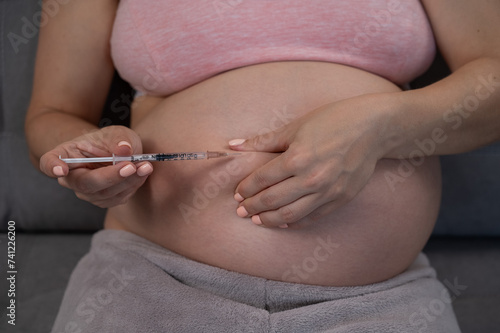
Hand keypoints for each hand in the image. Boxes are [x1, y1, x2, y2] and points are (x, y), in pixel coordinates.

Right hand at [40, 125, 152, 207]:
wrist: (113, 151)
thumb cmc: (108, 140)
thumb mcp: (114, 133)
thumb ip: (118, 139)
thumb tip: (123, 149)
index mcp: (63, 156)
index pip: (49, 163)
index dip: (53, 167)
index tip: (61, 169)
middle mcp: (71, 178)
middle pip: (86, 184)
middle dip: (111, 176)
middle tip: (131, 165)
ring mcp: (86, 193)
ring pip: (106, 194)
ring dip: (129, 181)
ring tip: (146, 166)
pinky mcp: (104, 200)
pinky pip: (119, 197)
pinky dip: (134, 185)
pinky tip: (143, 172)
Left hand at [229, 94, 391, 227]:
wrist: (374, 128)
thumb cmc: (333, 121)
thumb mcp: (295, 126)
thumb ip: (263, 140)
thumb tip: (233, 146)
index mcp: (297, 157)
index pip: (262, 179)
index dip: (246, 189)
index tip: (237, 194)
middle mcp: (311, 178)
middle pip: (272, 200)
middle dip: (252, 207)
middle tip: (241, 211)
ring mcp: (327, 192)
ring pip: (290, 215)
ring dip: (269, 220)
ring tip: (256, 220)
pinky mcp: (340, 199)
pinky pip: (312, 217)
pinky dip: (294, 222)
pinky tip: (282, 222)